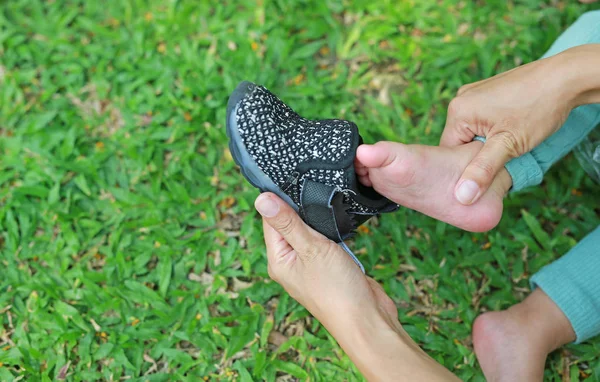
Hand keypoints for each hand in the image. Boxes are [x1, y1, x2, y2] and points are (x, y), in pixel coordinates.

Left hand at [255, 193, 458, 380]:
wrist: (367, 319)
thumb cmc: (337, 289)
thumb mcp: (310, 248)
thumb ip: (287, 222)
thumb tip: (261, 199)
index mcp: (278, 260)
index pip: (270, 221)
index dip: (279, 199)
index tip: (291, 178)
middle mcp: (291, 263)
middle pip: (289, 224)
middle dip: (300, 207)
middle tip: (312, 186)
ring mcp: (310, 265)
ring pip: (309, 231)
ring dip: (317, 219)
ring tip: (326, 202)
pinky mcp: (329, 266)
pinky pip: (324, 241)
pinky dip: (330, 230)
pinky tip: (338, 221)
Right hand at [440, 45, 599, 204]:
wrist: (567, 77)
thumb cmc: (539, 107)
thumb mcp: (509, 145)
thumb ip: (483, 170)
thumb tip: (462, 197)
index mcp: (458, 111)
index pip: (448, 152)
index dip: (465, 168)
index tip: (485, 174)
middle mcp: (460, 98)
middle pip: (460, 142)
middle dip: (478, 155)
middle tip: (503, 160)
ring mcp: (474, 93)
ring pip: (472, 132)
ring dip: (488, 144)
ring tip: (510, 145)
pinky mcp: (488, 91)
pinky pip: (481, 120)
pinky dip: (494, 131)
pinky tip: (512, 131)